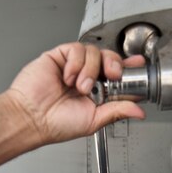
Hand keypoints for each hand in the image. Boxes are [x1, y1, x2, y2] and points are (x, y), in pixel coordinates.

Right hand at [5, 42, 145, 144]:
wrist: (32, 118)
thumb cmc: (56, 124)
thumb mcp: (94, 120)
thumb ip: (117, 111)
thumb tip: (139, 111)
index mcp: (97, 92)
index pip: (118, 74)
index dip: (130, 67)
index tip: (139, 65)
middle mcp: (87, 77)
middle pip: (110, 57)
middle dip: (114, 64)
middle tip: (112, 76)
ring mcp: (74, 66)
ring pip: (95, 51)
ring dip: (90, 69)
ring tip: (80, 86)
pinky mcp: (60, 56)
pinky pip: (76, 48)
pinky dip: (76, 63)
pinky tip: (68, 77)